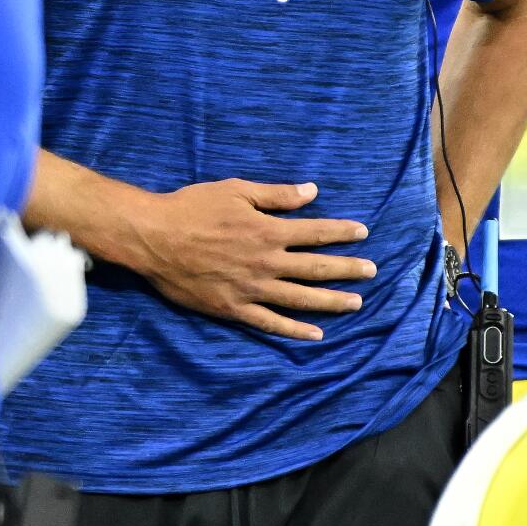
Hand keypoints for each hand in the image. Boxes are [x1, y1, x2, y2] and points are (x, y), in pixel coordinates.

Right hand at [129, 179, 374, 340]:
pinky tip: (315, 334)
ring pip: (300, 299)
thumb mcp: (236, 191)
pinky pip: (270, 323)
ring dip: (331, 302)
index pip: (315, 232)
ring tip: (356, 303)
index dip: (341, 232)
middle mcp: (266, 263)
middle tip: (372, 272)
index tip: (363, 233)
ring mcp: (251, 289)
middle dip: (347, 269)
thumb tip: (311, 192)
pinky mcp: (234, 309)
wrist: (154, 238)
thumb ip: (276, 195)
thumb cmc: (193, 208)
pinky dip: (294, 330)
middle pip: (315, 268)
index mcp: (268, 232)